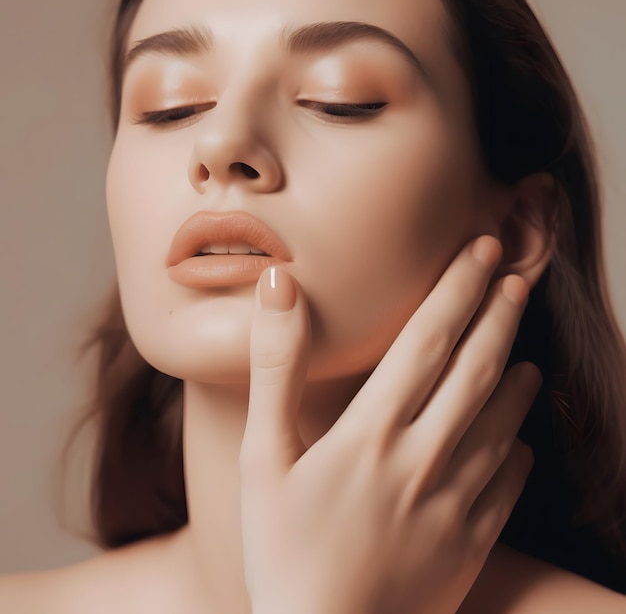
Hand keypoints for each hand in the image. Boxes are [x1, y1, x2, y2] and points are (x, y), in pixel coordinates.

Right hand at [240, 236, 538, 613]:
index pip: (427, 340)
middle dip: (499, 316)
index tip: (481, 252)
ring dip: (517, 378)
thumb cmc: (281, 548)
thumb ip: (274, 368)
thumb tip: (279, 287)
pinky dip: (518, 447)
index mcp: (372, 431)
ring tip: (526, 351)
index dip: (457, 290)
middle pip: (475, 370)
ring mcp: (455, 501)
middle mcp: (424, 457)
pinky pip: (510, 482)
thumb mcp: (260, 457)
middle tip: (516, 278)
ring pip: (503, 422)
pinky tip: (517, 436)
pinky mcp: (470, 540)